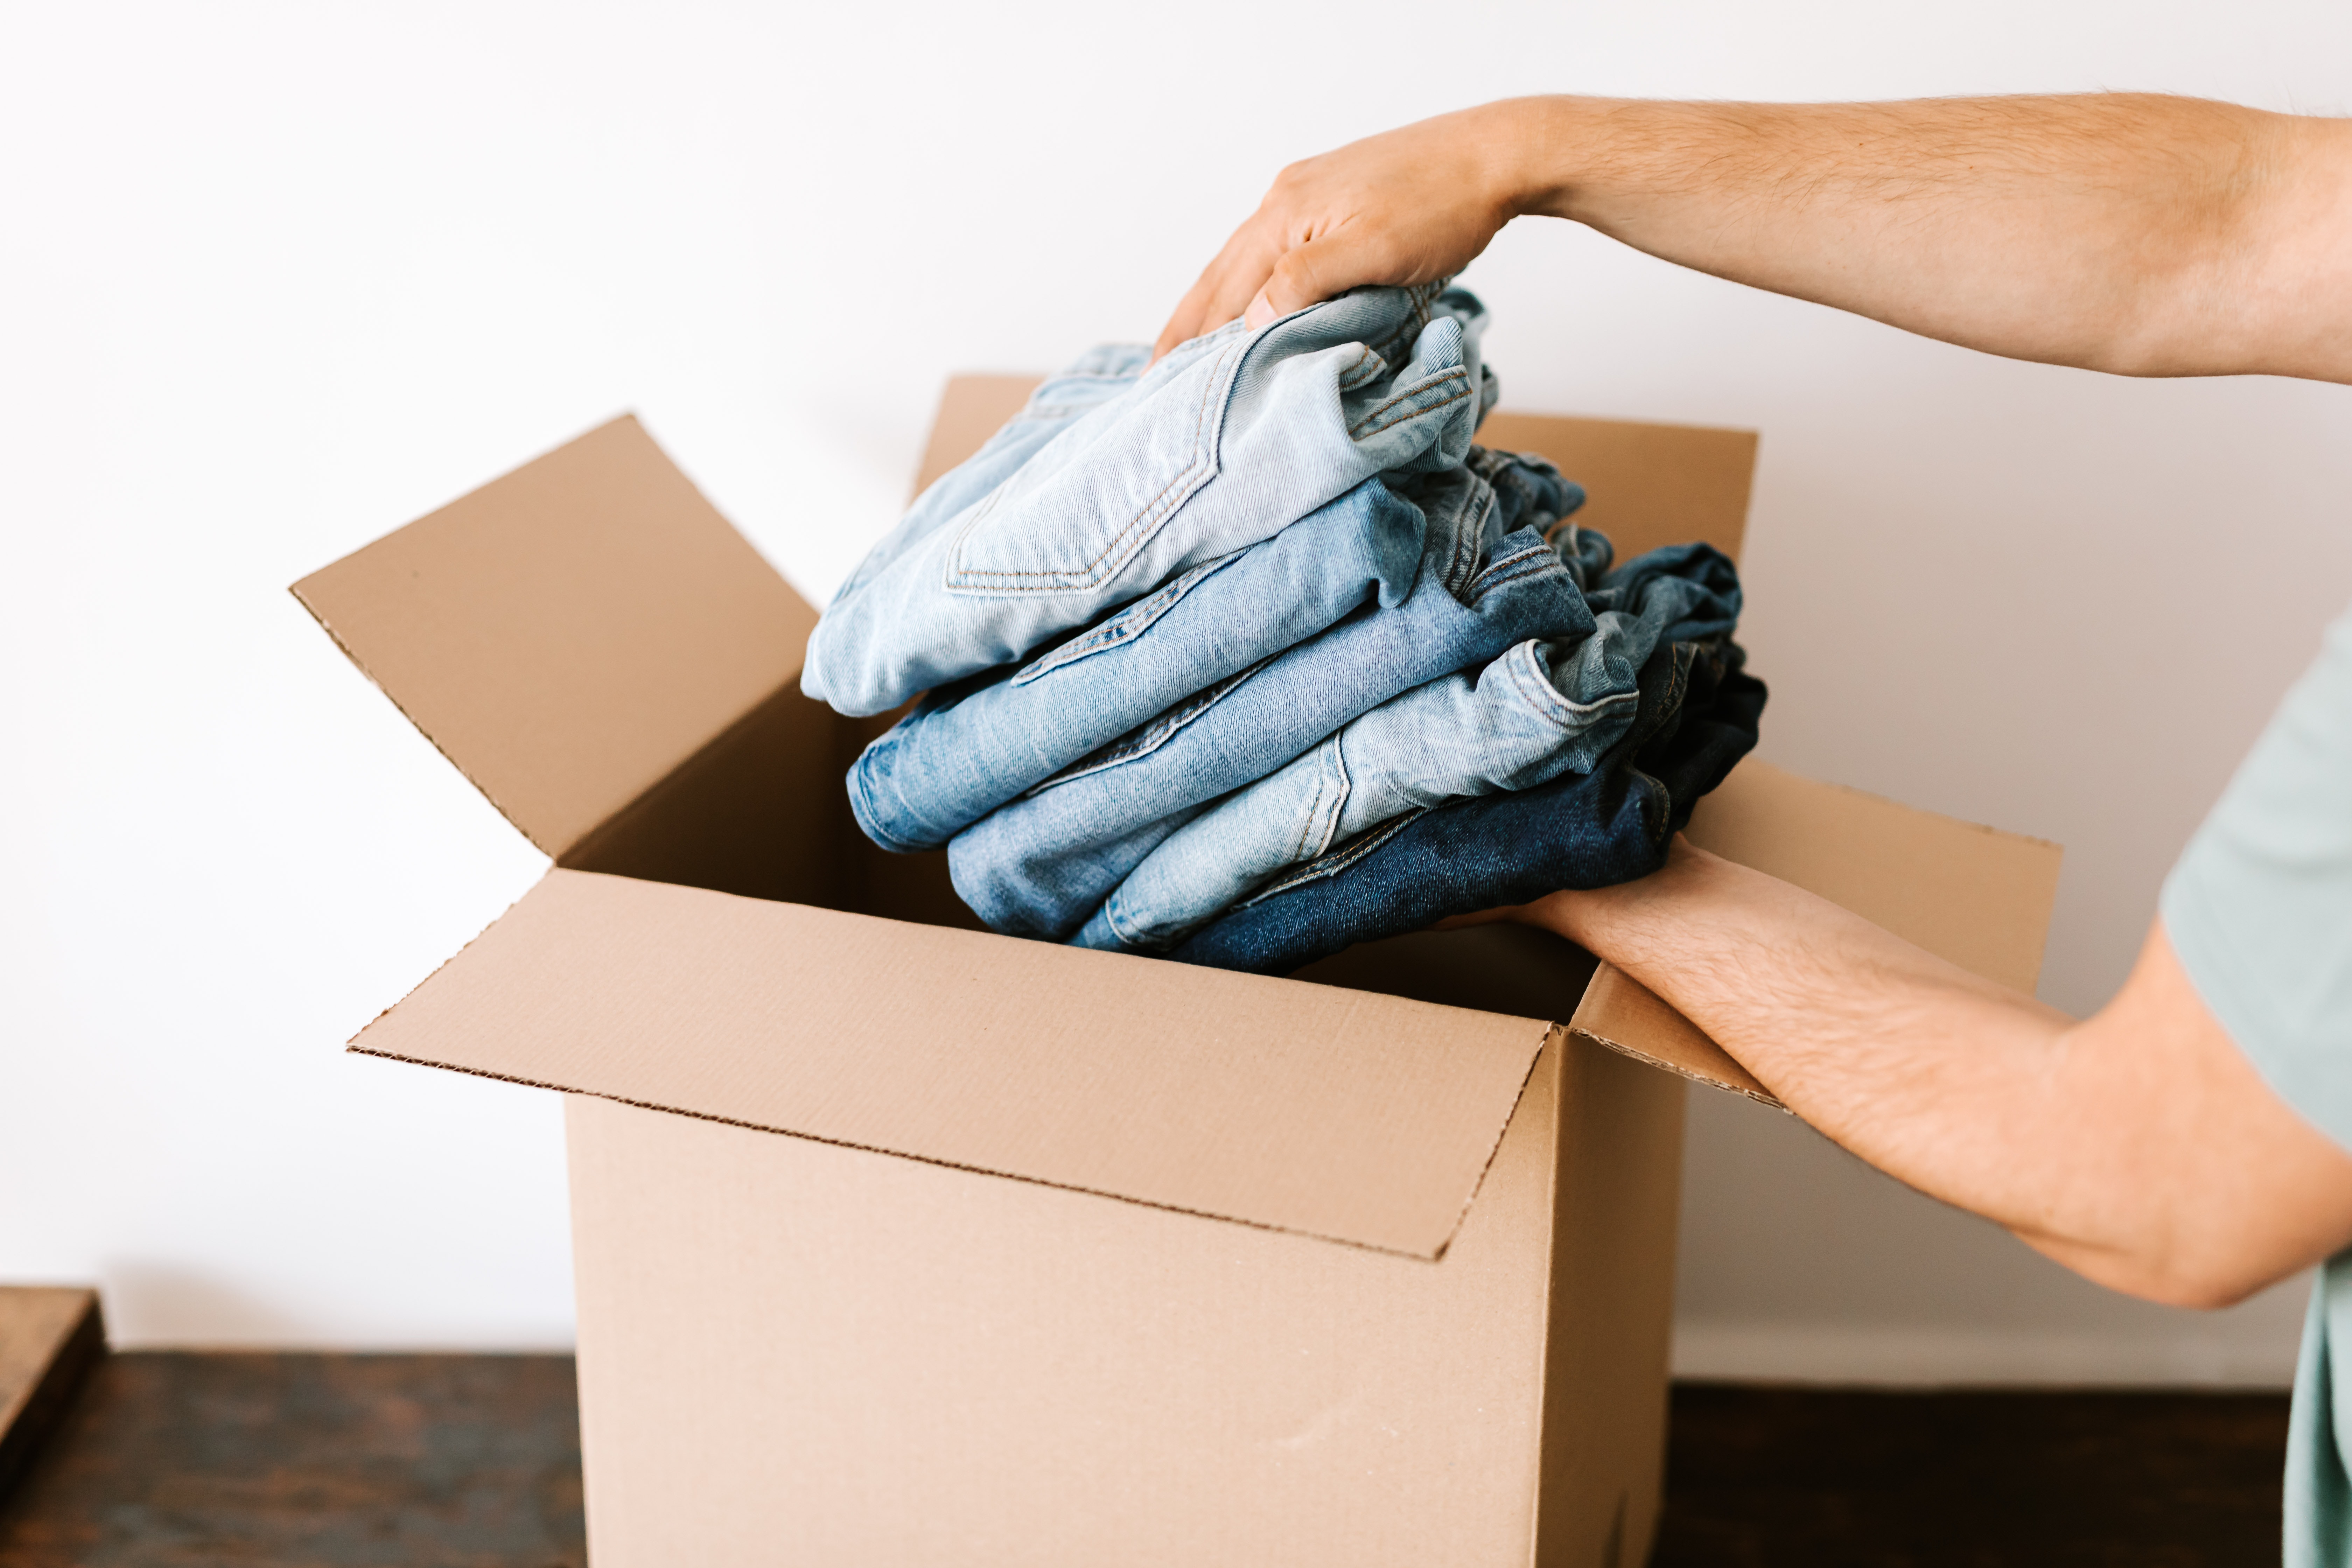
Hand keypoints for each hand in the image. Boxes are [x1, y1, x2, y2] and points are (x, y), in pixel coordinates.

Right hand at [1152, 101, 1540, 358]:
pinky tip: (1250, 306)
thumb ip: (1305, 284)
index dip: (1190, 340)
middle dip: (1186, 328)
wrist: (1493, 156)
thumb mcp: (1372, 252)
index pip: (1222, 291)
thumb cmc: (1442, 206)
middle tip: (1155, 378)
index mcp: (1284, 215)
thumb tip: (1247, 322)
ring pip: (1244, 264)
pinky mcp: (1332, 201)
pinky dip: (1250, 286)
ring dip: (1214, 308)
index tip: (1162, 384)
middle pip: (1219, 275)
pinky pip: (1273, 253)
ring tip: (1190, 350)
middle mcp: (1284, 201)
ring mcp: (1306, 196)